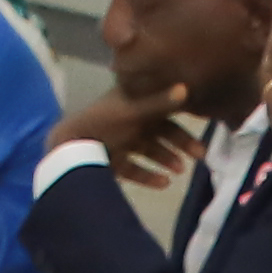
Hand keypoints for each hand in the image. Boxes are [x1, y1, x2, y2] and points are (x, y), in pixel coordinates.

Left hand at [55, 74, 198, 170]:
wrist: (70, 149)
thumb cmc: (104, 125)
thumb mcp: (134, 113)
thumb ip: (160, 103)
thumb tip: (186, 88)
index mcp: (131, 101)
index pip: (163, 107)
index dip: (183, 117)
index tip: (202, 127)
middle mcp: (127, 119)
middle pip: (159, 131)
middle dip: (179, 144)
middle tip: (200, 156)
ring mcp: (118, 141)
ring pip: (148, 150)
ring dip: (165, 159)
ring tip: (180, 172)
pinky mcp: (111, 161)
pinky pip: (134, 168)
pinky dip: (148, 175)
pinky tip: (163, 184)